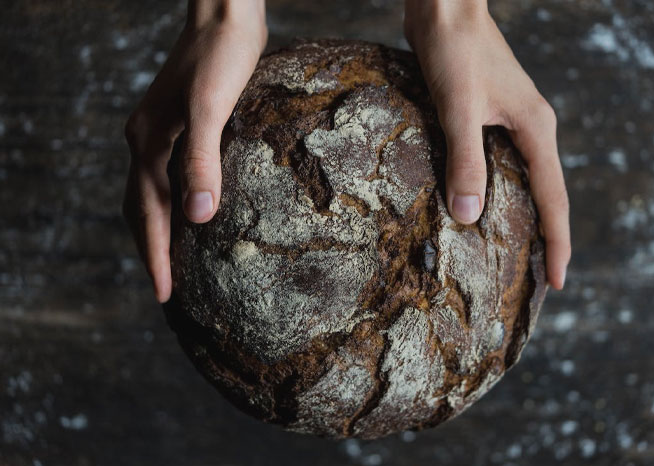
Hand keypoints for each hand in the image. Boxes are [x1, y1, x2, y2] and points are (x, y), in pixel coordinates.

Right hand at [123, 0, 266, 302]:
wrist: (225, 16)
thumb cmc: (221, 58)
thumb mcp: (212, 108)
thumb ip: (201, 160)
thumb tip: (197, 218)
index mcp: (148, 144)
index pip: (148, 215)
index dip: (156, 257)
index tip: (165, 296)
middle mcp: (145, 142)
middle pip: (140, 209)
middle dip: (152, 251)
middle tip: (167, 290)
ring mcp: (159, 133)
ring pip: (151, 195)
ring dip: (159, 230)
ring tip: (174, 262)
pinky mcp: (178, 126)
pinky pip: (167, 176)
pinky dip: (173, 204)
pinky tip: (194, 211)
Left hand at [404, 0, 570, 288]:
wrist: (444, 9)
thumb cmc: (454, 51)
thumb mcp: (458, 109)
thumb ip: (465, 161)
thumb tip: (468, 216)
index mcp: (535, 130)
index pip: (554, 199)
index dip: (557, 243)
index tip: (557, 282)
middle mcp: (530, 129)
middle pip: (545, 194)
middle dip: (545, 237)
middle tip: (538, 279)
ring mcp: (510, 122)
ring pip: (523, 180)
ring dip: (521, 216)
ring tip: (514, 253)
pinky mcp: (488, 116)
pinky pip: (500, 164)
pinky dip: (496, 190)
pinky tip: (480, 205)